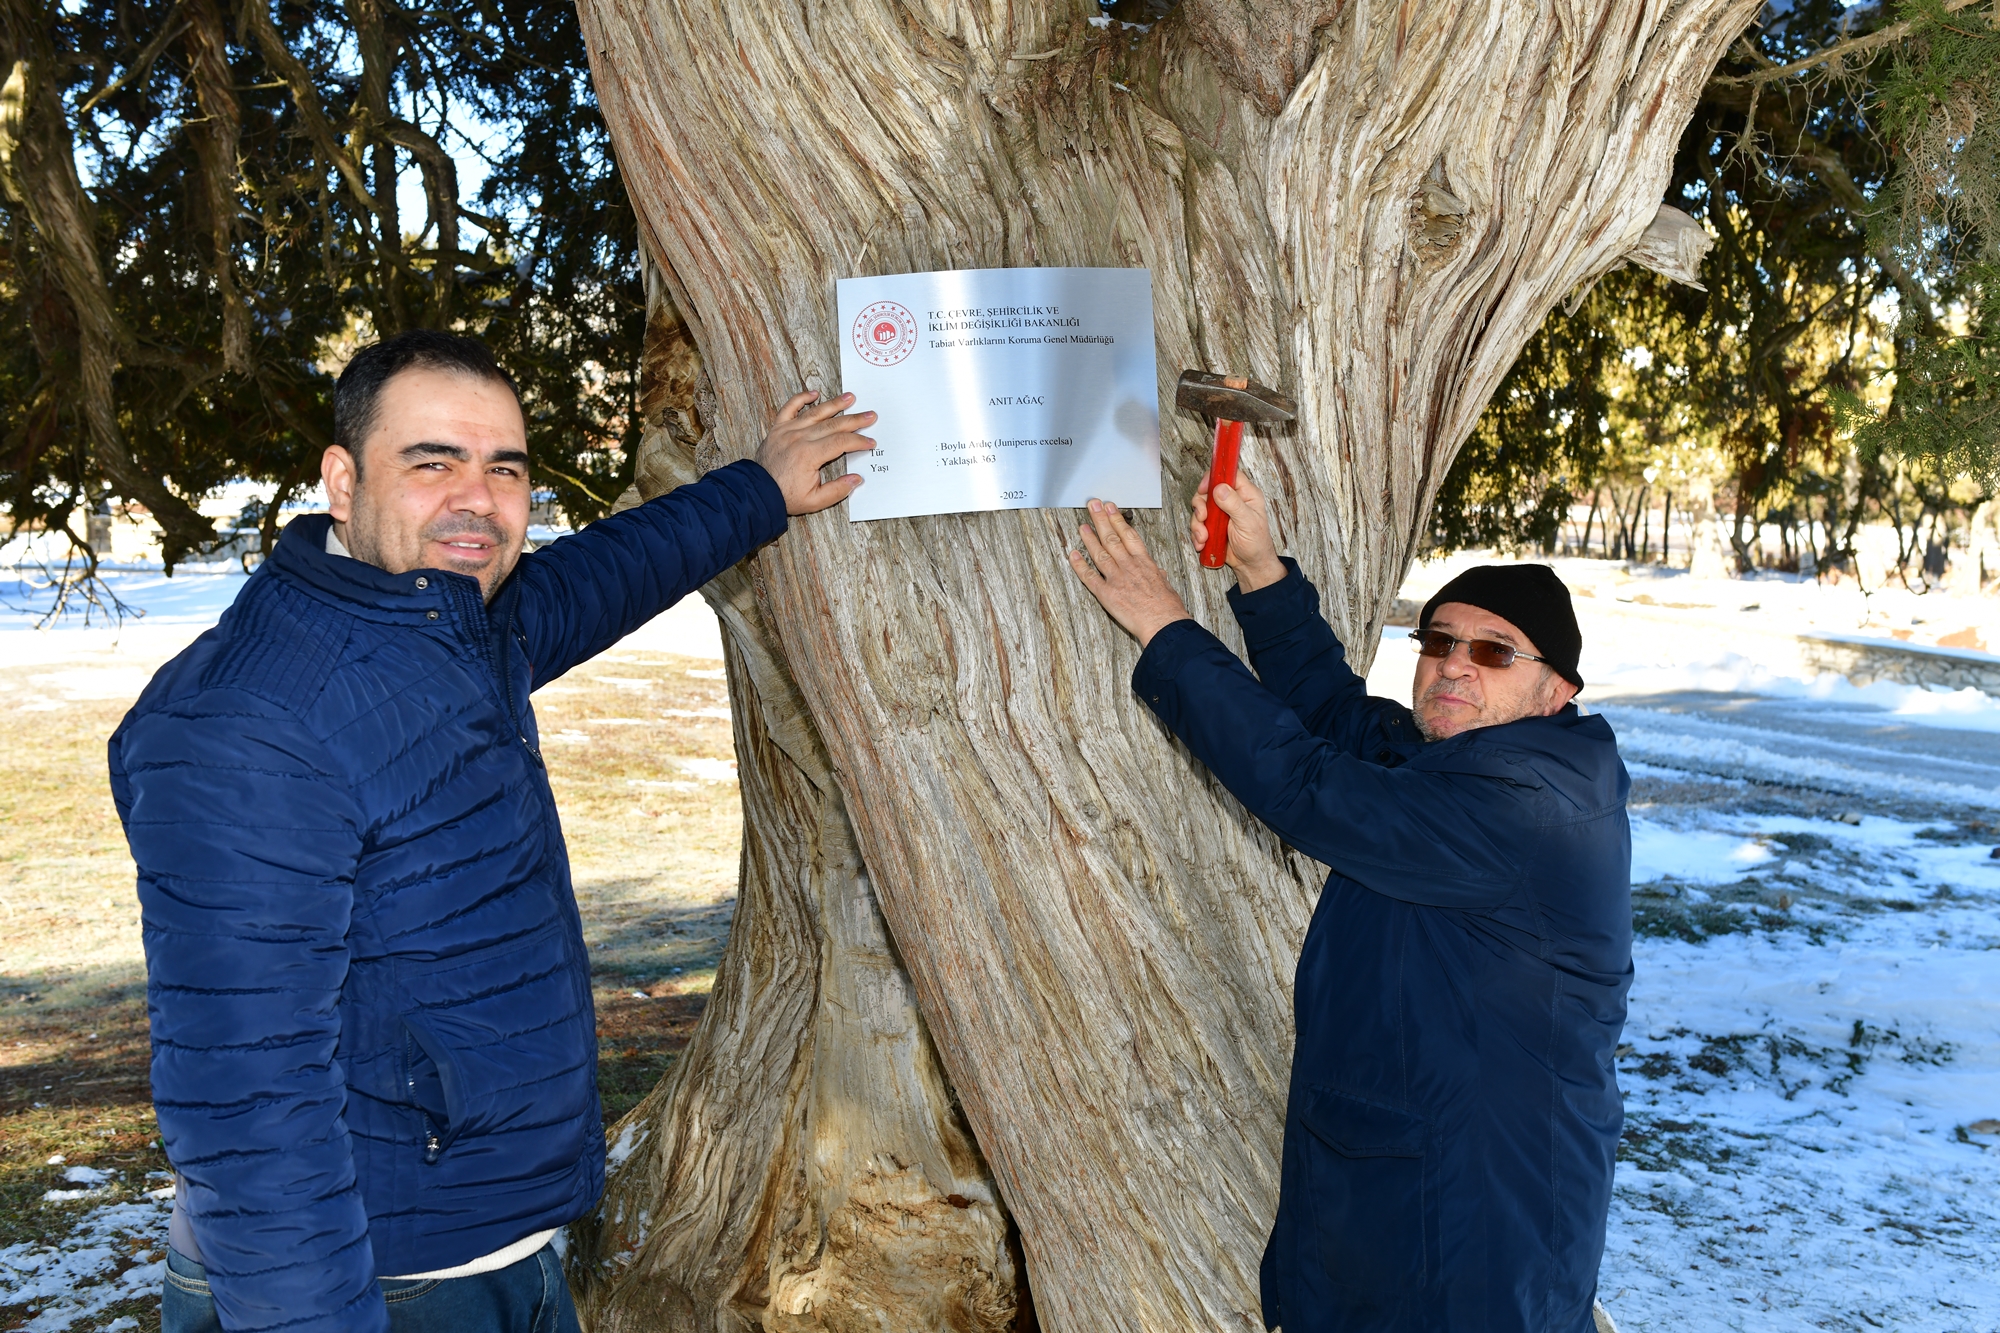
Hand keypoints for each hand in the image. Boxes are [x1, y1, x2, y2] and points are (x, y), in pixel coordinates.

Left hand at [753, 390, 876, 514]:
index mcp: (809, 455)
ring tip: (850, 398)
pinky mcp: (777, 429)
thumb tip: (857, 479)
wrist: (757, 492)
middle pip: (833, 425)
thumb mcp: (815, 501)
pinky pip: (789, 408)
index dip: (859, 441)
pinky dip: (801, 398)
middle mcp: (799, 438)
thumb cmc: (785, 496)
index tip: (870, 442)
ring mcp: (787, 431)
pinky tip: (814, 394)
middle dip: (854, 420)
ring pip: (815, 413)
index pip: (841, 442)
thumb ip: (838, 490)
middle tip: (870, 415)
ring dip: (834, 404)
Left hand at [1066, 499, 1191, 646]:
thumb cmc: (1168, 609)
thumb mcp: (1166, 586)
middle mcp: (1129, 567)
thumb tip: (1158, 573)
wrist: (1165, 624)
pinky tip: (1073, 555)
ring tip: (1083, 526)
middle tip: (1093, 506)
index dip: (1118, 520)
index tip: (1111, 509)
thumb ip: (1158, 577)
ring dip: (1089, 538)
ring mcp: (1117, 579)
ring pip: (1100, 553)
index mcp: (1145, 563)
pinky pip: (1090, 577)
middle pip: (1112, 538)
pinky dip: (1080, 565)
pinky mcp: (1107, 594)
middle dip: (1101, 520)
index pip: (1129, 535)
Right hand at [1190, 469, 1286, 591]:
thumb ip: (1234, 504)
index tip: (1204, 488)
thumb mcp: (1248, 522)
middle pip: (1208, 491)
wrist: (1250, 564)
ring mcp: (1220, 513)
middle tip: (1203, 517)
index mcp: (1245, 494)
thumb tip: (1220, 488)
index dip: (1214, 477)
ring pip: (1200, 508)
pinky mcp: (1212, 525)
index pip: (1228, 475)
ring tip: (1204, 537)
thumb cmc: (1256, 543)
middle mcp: (1231, 500)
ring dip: (1197, 524)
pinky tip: (1203, 543)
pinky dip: (1197, 534)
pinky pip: (1197, 523)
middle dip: (1201, 505)